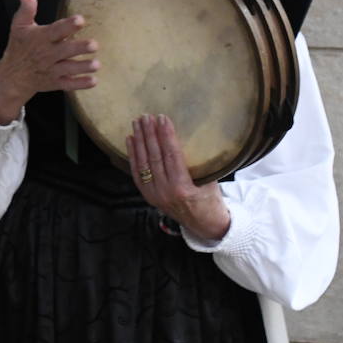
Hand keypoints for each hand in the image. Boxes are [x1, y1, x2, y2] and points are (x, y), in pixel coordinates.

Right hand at [0, 0, 98, 123]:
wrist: (12, 76)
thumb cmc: (19, 46)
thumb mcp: (19, 25)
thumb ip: (27, 7)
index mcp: (40, 38)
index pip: (55, 31)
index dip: (67, 25)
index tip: (80, 20)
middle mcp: (47, 54)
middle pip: (65, 51)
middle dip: (79, 48)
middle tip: (94, 45)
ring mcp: (51, 70)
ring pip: (69, 68)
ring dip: (82, 67)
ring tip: (96, 64)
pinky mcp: (55, 82)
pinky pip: (69, 84)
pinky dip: (80, 84)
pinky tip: (94, 81)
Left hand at [127, 114, 229, 241]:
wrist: (204, 226)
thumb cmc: (211, 201)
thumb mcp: (211, 182)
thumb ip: (198, 164)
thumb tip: (190, 136)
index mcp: (182, 189)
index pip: (171, 156)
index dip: (166, 136)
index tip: (163, 118)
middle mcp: (164, 192)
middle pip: (154, 157)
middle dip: (149, 134)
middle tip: (146, 116)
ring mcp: (153, 195)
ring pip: (143, 163)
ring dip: (139, 141)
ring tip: (137, 123)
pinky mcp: (147, 196)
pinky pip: (137, 172)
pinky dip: (133, 155)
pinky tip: (131, 139)